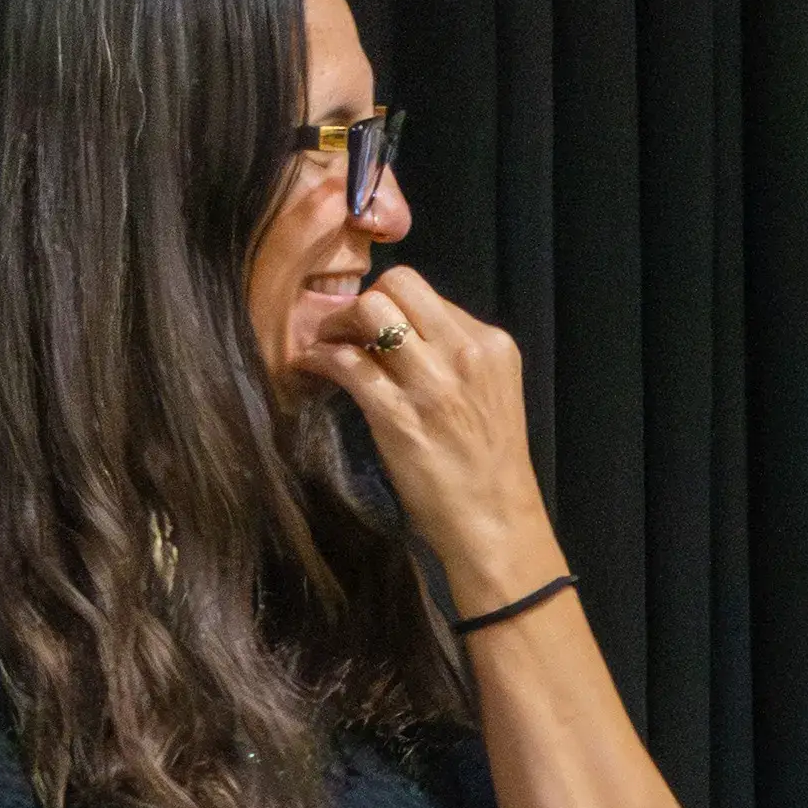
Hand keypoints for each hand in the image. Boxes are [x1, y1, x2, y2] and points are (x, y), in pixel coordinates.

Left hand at [298, 263, 565, 602]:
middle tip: (345, 331)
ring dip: (339, 323)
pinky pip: (348, 363)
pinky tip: (312, 367)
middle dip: (363, 301)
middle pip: (400, 283)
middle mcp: (466, 353)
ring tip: (327, 346)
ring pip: (372, 310)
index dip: (392, 305)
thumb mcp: (486, 394)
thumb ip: (453, 358)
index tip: (373, 332)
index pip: (428, 292)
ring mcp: (433, 384)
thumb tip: (396, 334)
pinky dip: (321, 358)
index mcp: (491, 345)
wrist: (494, 524)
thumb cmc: (486, 466)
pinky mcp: (399, 416)